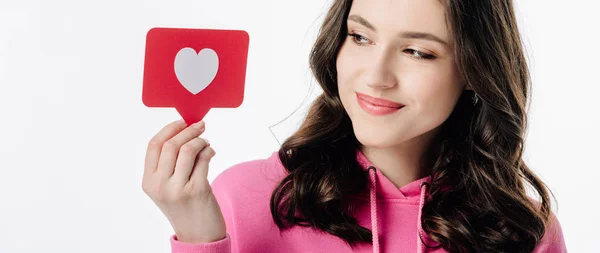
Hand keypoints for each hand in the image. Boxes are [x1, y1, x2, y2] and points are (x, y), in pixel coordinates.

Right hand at [142, 120, 225, 242]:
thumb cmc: (185, 207)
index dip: (169, 129)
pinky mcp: (197, 190)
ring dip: (200, 140)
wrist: (198, 235)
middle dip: (188, 130)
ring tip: (206, 142)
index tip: (182, 121)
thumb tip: (182, 131)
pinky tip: (210, 152)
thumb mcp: (167, 188)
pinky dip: (209, 151)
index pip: (154, 145)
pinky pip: (203, 160)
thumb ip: (169, 164)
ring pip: (188, 150)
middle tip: (200, 125)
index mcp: (148, 182)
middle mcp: (160, 185)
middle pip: (171, 145)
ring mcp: (178, 188)